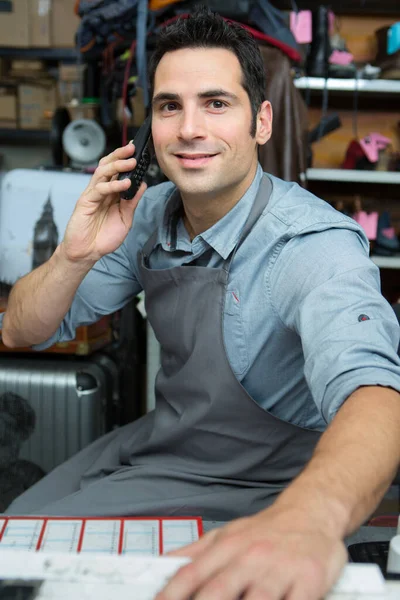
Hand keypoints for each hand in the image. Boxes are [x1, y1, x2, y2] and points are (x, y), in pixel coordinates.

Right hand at [62, 142, 146, 263]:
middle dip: (120, 155)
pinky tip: (125, 184)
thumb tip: (143, 184)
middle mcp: (101, 190)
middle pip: (108, 166)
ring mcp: (92, 194)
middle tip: (134, 148)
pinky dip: (113, 185)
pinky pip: (99, 189)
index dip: (127, 160)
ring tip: (132, 162)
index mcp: (111, 193)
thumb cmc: (104, 237)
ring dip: (117, 165)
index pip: (118, 171)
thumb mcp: (125, 219)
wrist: (87, 252)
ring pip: (103, 173)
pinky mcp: (86, 202)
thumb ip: (132, 202)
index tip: (140, 152)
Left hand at [156, 507, 346, 599]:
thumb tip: (161, 567)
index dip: (171, 595)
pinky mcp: (309, 579)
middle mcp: (250, 557)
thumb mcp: (225, 534)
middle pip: (219, 591)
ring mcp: (279, 569)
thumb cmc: (265, 530)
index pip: (191, 574)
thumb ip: (194, 553)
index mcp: (226, 547)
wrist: (311, 512)